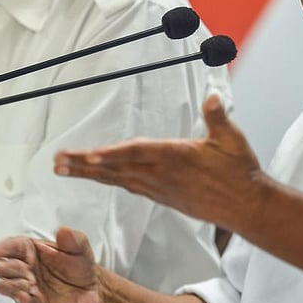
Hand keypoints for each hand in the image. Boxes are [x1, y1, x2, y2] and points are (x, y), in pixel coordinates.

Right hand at [0, 227, 100, 302]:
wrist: (92, 292)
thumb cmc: (80, 268)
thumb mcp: (80, 249)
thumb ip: (73, 239)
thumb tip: (63, 231)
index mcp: (32, 252)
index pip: (12, 246)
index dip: (3, 248)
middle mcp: (26, 270)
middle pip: (3, 267)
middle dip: (8, 268)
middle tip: (25, 270)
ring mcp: (28, 289)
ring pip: (6, 287)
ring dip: (13, 284)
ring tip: (30, 283)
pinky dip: (23, 301)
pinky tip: (27, 296)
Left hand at [53, 94, 264, 228]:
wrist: (245, 206)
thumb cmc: (238, 171)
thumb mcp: (232, 139)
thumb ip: (217, 117)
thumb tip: (212, 97)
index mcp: (175, 157)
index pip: (136, 154)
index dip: (109, 155)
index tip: (85, 157)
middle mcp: (161, 175)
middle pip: (116, 168)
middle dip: (84, 166)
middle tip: (57, 163)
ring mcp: (159, 188)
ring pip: (117, 179)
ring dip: (89, 174)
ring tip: (63, 169)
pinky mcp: (162, 196)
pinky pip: (128, 186)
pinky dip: (109, 180)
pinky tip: (95, 177)